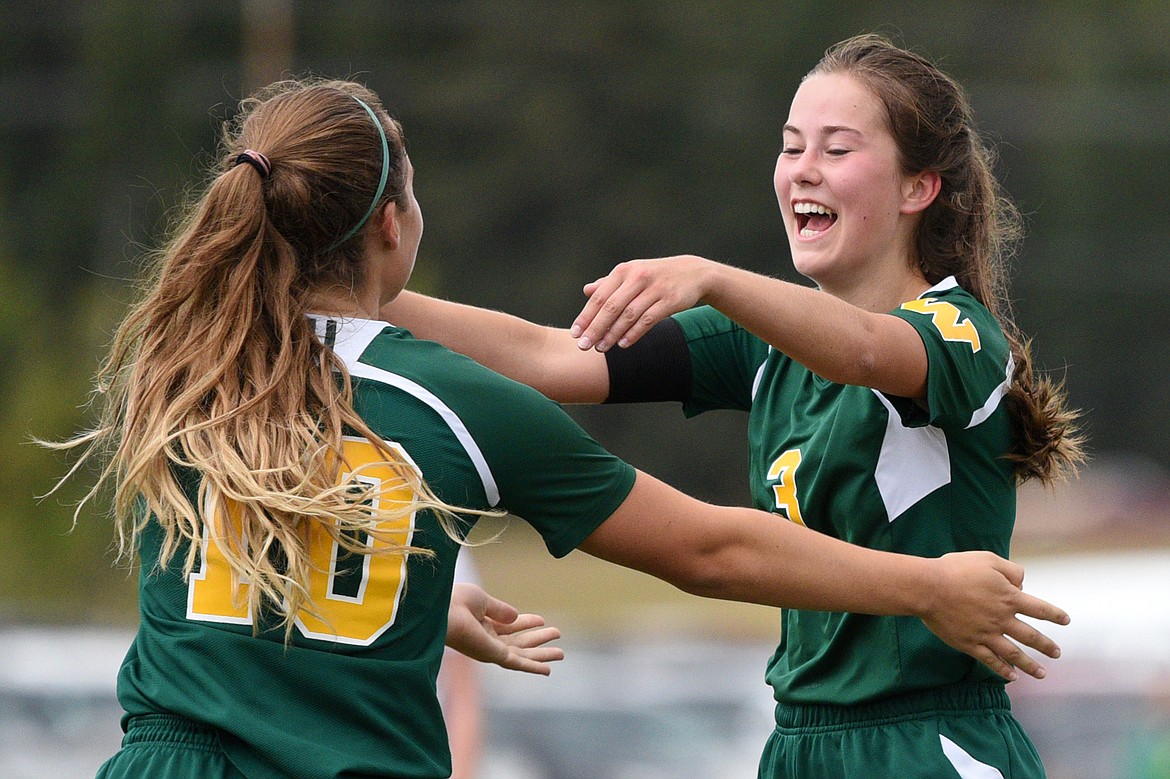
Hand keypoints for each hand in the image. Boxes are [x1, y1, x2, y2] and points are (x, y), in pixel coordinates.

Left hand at [446, 583, 564, 675]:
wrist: (442, 610)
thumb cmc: (454, 601)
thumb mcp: (482, 600)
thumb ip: (500, 609)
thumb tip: (516, 615)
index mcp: (481, 625)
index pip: (508, 627)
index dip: (526, 623)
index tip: (542, 619)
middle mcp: (485, 640)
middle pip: (518, 643)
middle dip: (537, 640)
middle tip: (557, 634)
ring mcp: (490, 650)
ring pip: (522, 655)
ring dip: (541, 654)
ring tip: (561, 652)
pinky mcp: (493, 656)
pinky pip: (518, 664)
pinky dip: (534, 667)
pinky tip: (548, 669)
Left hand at [570, 256, 710, 351]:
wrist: (693, 273)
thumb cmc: (656, 276)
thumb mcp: (632, 274)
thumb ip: (609, 283)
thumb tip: (586, 290)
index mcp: (624, 271)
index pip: (599, 296)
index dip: (586, 316)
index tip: (575, 333)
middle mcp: (637, 277)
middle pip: (611, 307)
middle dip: (595, 328)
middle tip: (583, 346)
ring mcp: (655, 288)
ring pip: (629, 315)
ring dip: (613, 334)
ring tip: (601, 348)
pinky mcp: (670, 300)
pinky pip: (648, 320)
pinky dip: (634, 333)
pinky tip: (623, 345)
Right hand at [919, 551, 1068, 681]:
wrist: (928, 588)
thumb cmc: (956, 570)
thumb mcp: (988, 560)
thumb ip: (1012, 570)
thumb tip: (1023, 584)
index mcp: (1009, 598)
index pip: (1039, 609)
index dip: (1055, 615)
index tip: (1065, 620)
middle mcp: (1002, 619)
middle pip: (1030, 636)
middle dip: (1046, 646)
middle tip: (1057, 654)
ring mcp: (986, 634)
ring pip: (1014, 654)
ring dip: (1030, 665)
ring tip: (1042, 674)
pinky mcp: (969, 644)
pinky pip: (990, 660)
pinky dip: (1002, 670)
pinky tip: (1011, 676)